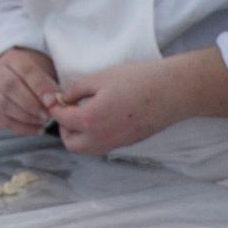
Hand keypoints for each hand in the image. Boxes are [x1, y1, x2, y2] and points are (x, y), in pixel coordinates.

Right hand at [0, 47, 58, 134]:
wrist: (14, 77)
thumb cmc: (34, 76)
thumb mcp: (46, 72)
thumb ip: (51, 85)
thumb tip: (58, 102)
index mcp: (14, 59)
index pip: (26, 71)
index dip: (40, 87)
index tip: (53, 101)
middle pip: (10, 87)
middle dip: (31, 105)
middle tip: (47, 115)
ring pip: (2, 105)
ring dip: (26, 118)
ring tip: (42, 122)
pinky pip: (0, 119)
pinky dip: (20, 127)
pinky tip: (36, 129)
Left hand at [46, 61, 187, 155]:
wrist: (171, 92)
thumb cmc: (138, 80)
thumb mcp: (101, 77)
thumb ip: (77, 89)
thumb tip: (65, 98)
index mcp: (90, 120)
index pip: (62, 119)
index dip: (55, 107)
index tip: (56, 97)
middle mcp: (100, 138)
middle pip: (71, 144)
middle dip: (65, 128)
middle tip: (69, 110)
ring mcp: (115, 143)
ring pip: (87, 149)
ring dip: (79, 136)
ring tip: (84, 115)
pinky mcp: (127, 143)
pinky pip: (102, 146)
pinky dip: (94, 138)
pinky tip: (101, 119)